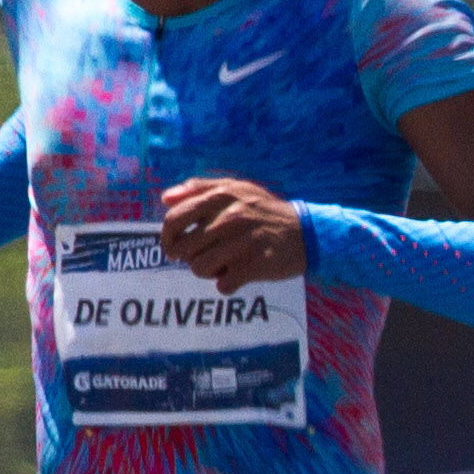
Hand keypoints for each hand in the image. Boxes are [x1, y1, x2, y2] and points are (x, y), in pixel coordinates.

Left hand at [159, 176, 305, 290]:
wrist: (307, 233)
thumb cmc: (264, 211)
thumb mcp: (236, 188)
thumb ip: (199, 188)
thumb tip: (165, 199)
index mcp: (221, 197)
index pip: (174, 220)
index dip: (166, 237)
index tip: (173, 246)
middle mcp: (230, 218)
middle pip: (183, 249)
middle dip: (188, 257)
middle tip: (203, 256)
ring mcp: (243, 242)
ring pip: (199, 269)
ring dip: (208, 271)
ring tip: (224, 264)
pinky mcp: (256, 265)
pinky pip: (223, 285)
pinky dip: (228, 284)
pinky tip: (240, 274)